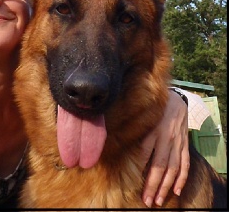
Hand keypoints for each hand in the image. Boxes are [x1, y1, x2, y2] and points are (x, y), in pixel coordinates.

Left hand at [140, 90, 189, 207]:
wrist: (175, 98)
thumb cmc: (153, 108)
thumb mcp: (141, 116)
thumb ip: (132, 129)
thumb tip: (115, 140)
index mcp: (152, 130)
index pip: (145, 154)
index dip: (140, 171)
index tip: (134, 184)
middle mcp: (165, 137)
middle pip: (160, 165)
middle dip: (153, 185)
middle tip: (147, 200)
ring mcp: (177, 141)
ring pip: (173, 167)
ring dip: (166, 186)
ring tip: (159, 200)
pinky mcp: (185, 143)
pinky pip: (185, 163)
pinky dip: (182, 178)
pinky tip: (176, 190)